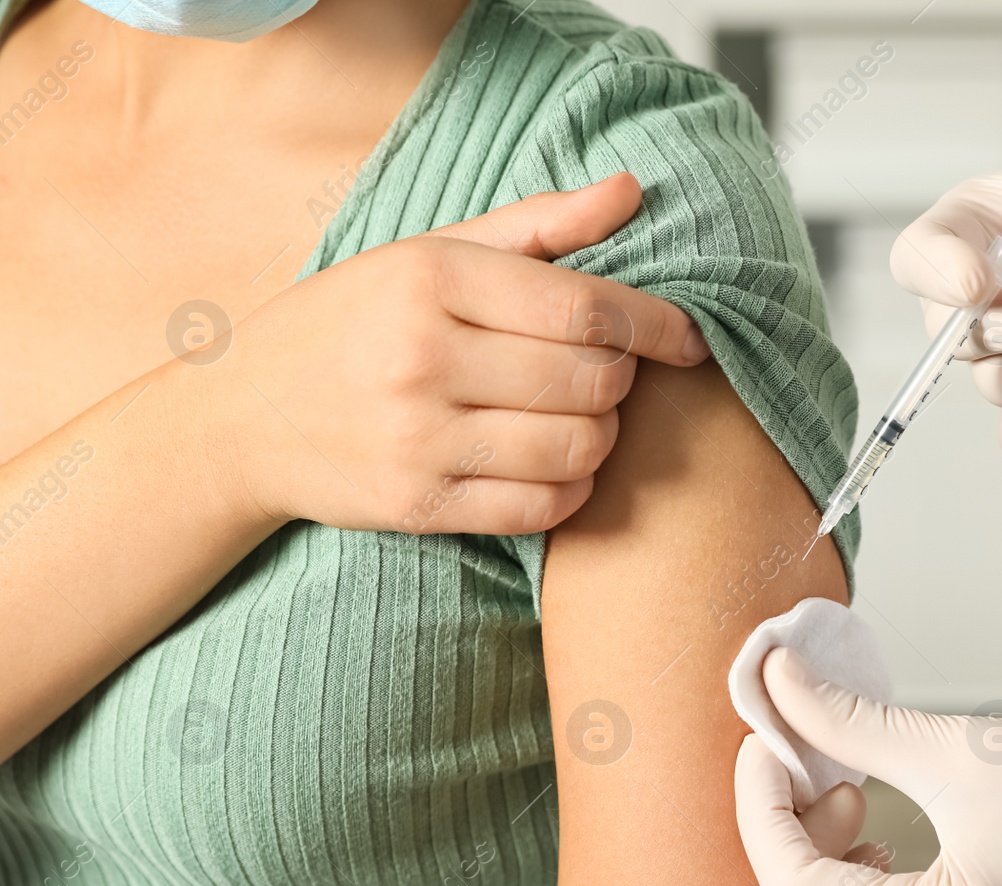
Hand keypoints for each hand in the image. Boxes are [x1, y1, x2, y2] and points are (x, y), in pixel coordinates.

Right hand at [205, 172, 709, 533]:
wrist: (241, 416)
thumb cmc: (353, 321)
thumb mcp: (430, 252)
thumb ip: (538, 225)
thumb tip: (632, 190)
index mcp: (431, 279)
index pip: (586, 308)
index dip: (656, 325)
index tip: (688, 337)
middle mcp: (423, 358)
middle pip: (593, 380)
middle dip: (620, 379)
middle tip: (604, 373)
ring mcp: (419, 439)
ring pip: (578, 447)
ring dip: (602, 435)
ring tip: (579, 415)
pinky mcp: (419, 506)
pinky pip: (543, 507)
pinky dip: (572, 487)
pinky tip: (555, 462)